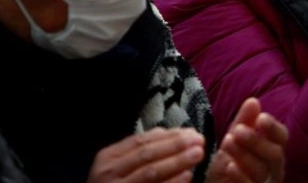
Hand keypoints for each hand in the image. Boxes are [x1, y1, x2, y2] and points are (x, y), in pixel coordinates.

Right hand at [87, 128, 204, 182]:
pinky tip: (187, 176)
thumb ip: (139, 151)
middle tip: (199, 140)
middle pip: (147, 155)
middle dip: (175, 145)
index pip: (140, 141)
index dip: (167, 136)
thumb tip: (166, 133)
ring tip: (197, 154)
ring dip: (176, 161)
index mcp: (108, 158)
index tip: (191, 132)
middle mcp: (109, 173)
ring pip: (150, 172)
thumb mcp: (118, 166)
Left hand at [206, 98, 286, 182]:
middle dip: (256, 141)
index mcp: (273, 150)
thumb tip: (253, 101)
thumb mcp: (233, 140)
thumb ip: (244, 121)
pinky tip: (230, 166)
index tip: (260, 118)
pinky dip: (241, 177)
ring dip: (244, 155)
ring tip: (227, 142)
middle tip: (237, 130)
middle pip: (274, 155)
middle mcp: (274, 169)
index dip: (273, 128)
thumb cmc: (228, 163)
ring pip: (262, 171)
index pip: (281, 137)